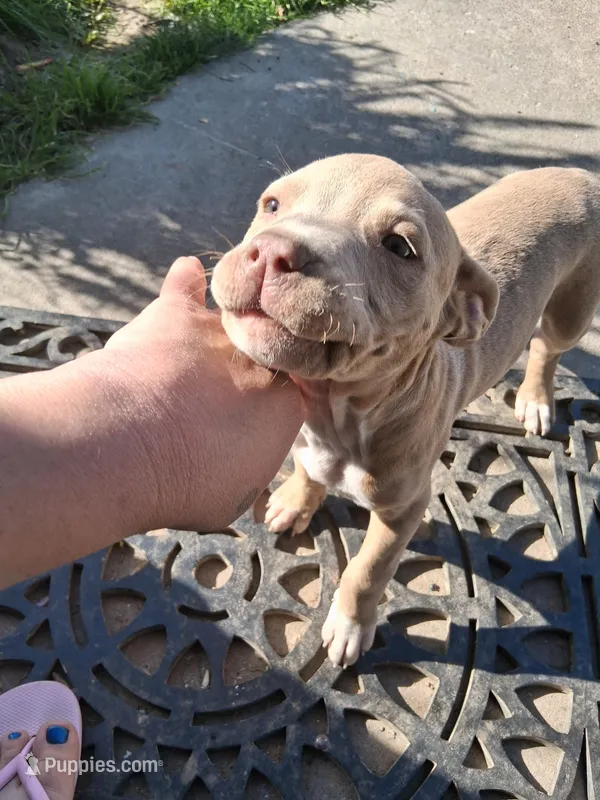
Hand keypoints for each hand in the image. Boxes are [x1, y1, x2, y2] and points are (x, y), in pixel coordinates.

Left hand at [92, 256, 303, 530]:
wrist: (132, 447)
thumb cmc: (185, 484)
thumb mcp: (233, 498)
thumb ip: (249, 472)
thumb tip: (247, 465)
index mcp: (287, 408)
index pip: (296, 391)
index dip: (276, 398)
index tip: (258, 408)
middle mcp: (261, 362)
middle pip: (269, 350)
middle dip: (258, 358)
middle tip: (230, 379)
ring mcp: (220, 333)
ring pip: (235, 316)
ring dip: (227, 323)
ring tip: (217, 330)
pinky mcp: (177, 315)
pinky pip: (186, 285)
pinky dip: (186, 280)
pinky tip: (187, 271)